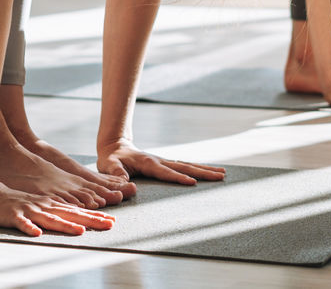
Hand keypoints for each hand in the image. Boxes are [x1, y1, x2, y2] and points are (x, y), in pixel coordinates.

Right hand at [0, 181, 115, 236]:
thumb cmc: (12, 203)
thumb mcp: (36, 207)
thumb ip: (53, 213)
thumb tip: (74, 221)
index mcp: (49, 206)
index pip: (76, 212)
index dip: (94, 217)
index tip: (112, 222)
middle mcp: (43, 206)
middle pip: (70, 214)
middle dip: (91, 220)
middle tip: (110, 225)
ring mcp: (28, 210)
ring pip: (50, 218)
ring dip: (65, 225)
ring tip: (80, 231)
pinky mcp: (12, 215)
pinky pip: (21, 223)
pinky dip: (29, 227)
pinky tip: (36, 233)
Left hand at [97, 139, 225, 185]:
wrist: (115, 146)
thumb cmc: (110, 160)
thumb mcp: (108, 166)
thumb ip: (116, 174)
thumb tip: (126, 184)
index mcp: (148, 163)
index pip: (167, 172)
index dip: (179, 178)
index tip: (193, 183)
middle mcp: (160, 161)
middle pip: (185, 167)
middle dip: (203, 172)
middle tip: (221, 176)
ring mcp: (164, 161)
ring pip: (188, 166)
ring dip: (205, 170)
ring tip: (222, 173)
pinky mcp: (165, 164)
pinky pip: (184, 167)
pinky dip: (198, 169)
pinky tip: (208, 172)